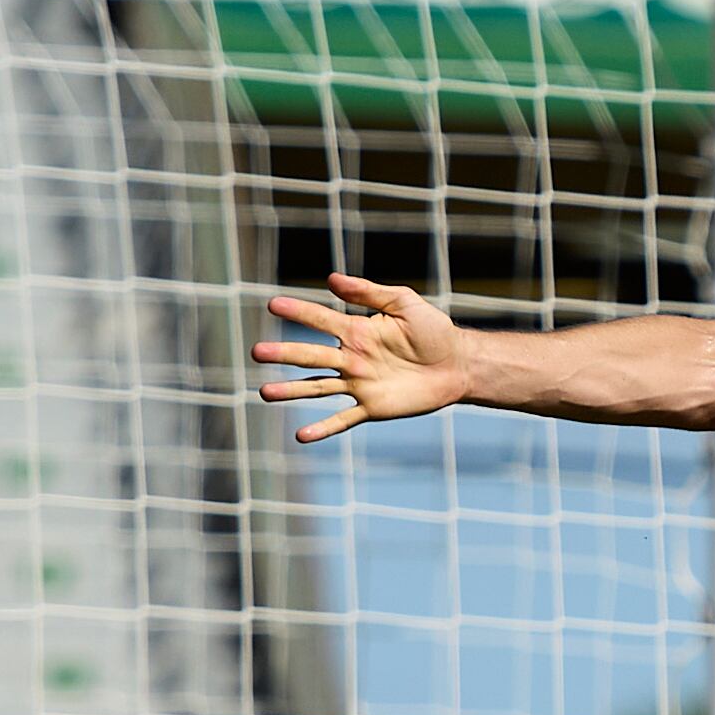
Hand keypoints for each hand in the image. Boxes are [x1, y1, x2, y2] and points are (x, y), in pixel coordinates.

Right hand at [252, 273, 471, 441]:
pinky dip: (323, 428)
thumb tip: (331, 278)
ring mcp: (359, 384)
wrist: (457, 365)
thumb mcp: (404, 303)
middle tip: (257, 352)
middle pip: (310, 355)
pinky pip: (343, 419)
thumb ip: (369, 292)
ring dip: (291, 391)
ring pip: (317, 388)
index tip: (273, 305)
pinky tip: (302, 435)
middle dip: (284, 353)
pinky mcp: (372, 407)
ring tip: (264, 393)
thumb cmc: (434, 330)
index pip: (320, 319)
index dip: (299, 311)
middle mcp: (351, 357)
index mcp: (357, 331)